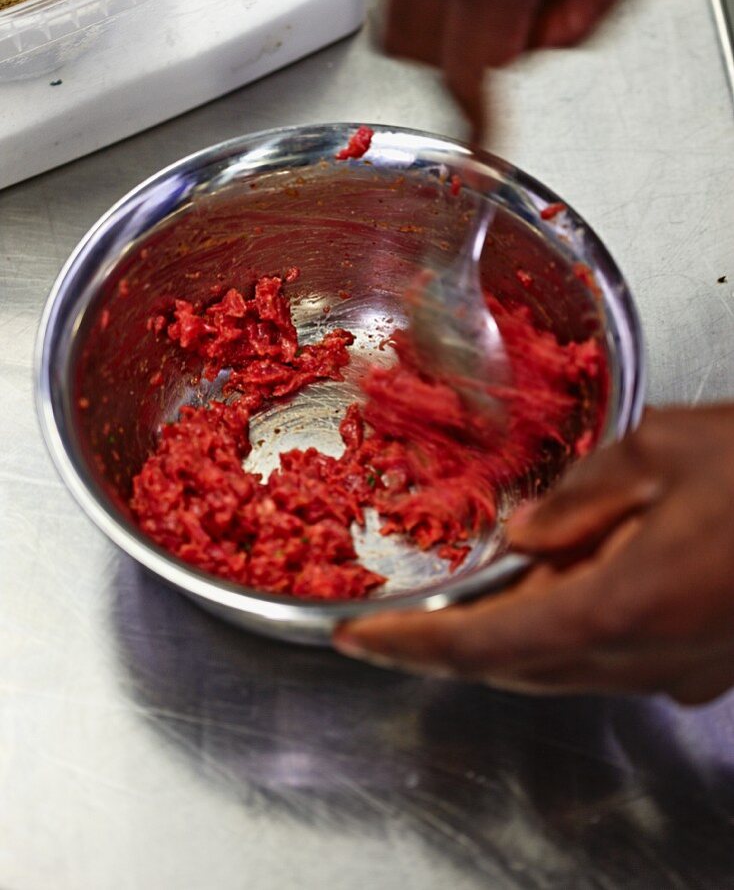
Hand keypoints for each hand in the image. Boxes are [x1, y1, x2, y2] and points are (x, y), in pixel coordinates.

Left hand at [334, 406, 733, 703]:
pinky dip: (561, 630)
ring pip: (560, 668)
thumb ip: (577, 499)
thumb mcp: (661, 449)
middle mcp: (647, 655)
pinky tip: (558, 584)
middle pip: (517, 664)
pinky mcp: (700, 664)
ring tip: (470, 590)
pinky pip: (606, 660)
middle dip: (452, 641)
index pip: (487, 642)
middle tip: (402, 614)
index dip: (413, 645)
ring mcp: (678, 669)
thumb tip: (521, 538)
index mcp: (623, 602)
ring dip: (506, 635)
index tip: (358, 639)